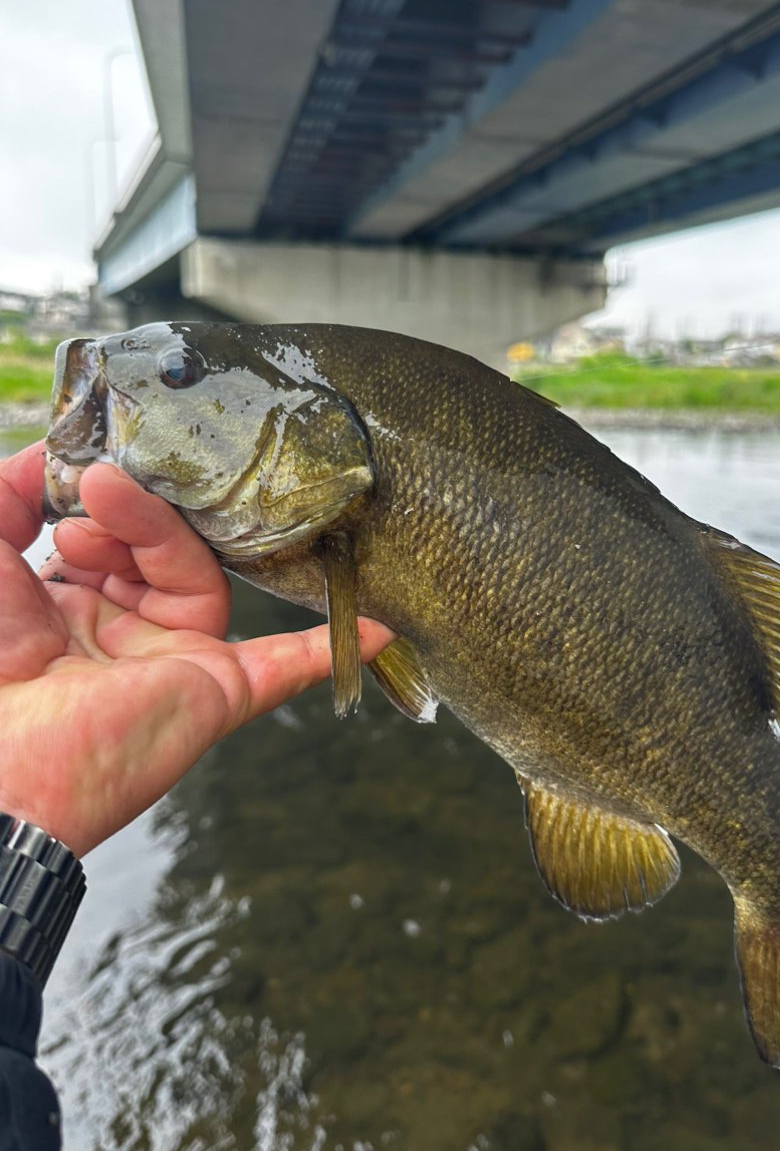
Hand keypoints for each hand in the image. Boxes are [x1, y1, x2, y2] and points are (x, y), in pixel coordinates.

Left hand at [0, 442, 393, 856]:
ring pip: (202, 581)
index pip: (108, 537)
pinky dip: (322, 649)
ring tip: (115, 504)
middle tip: (96, 489)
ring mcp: (169, 663)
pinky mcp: (212, 693)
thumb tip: (60, 456)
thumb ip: (10, 492)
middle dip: (129, 514)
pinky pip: (280, 670)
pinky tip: (372, 628)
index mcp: (63, 610)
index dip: (99, 500)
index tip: (80, 471)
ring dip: (165, 537)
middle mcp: (120, 635)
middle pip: (158, 552)